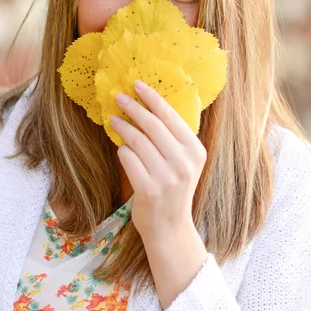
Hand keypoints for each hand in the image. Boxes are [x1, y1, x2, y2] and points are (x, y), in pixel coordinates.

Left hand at [110, 79, 206, 242]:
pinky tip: (121, 149)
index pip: (170, 116)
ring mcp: (166, 177)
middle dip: (132, 107)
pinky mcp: (148, 189)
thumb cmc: (174, 189)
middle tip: (118, 97)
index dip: (152, 97)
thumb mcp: (184, 162)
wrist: (170, 227)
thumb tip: (150, 104)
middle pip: (152, 124)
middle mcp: (183, 162)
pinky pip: (128, 158)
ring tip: (114, 120)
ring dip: (123, 127)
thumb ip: (173, 138)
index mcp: (195, 151)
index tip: (137, 84)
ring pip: (137, 140)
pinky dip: (122, 151)